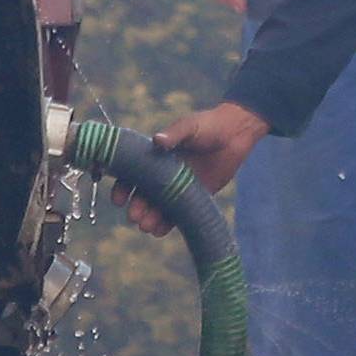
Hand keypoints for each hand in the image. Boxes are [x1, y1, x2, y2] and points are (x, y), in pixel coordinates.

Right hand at [126, 101, 269, 234]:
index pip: (132, 174)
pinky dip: (166, 224)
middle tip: (135, 216)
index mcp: (155, 157)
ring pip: (157, 208)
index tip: (119, 199)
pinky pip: (176, 215)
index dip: (123, 187)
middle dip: (137, 207)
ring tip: (147, 226)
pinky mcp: (193, 197)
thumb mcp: (189, 127)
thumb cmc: (209, 125)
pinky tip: (160, 231)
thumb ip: (174, 134)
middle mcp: (162, 175)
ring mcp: (177, 188)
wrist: (235, 134)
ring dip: (149, 219)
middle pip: (143, 195)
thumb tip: (157, 140)